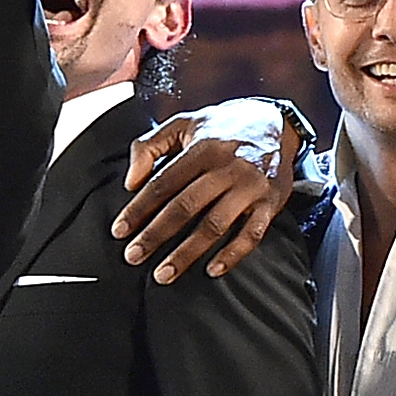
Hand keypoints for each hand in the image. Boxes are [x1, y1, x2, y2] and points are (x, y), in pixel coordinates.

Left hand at [112, 102, 306, 281]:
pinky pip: (252, 234)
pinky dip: (232, 255)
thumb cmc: (221, 128)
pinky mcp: (271, 202)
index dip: (139, 209)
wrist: (275, 122)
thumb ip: (149, 146)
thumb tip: (130, 182)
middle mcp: (227, 168)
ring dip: (186, 253)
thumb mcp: (182, 124)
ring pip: (214, 225)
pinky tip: (212, 271)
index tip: (120, 231)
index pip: (163, 183)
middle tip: (133, 256)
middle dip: (155, 235)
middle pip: (185, 207)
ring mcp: (251, 187)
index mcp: (202, 148)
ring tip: (163, 274)